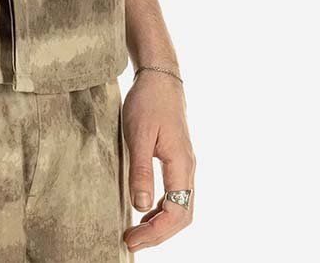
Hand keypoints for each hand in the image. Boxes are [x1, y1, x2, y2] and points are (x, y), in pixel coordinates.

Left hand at [122, 71, 195, 252]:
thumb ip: (141, 171)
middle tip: (131, 242)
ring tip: (136, 233)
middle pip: (182, 215)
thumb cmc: (148, 102)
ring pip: (181, 207)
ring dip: (161, 224)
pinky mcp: (178, 160)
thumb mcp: (138, 135)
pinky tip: (145, 211)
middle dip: (159, 234)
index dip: (155, 232)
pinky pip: (176, 194)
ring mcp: (185, 164)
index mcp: (181, 164)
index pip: (176, 212)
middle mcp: (188, 168)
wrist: (159, 77)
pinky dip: (162, 210)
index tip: (132, 239)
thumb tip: (141, 207)